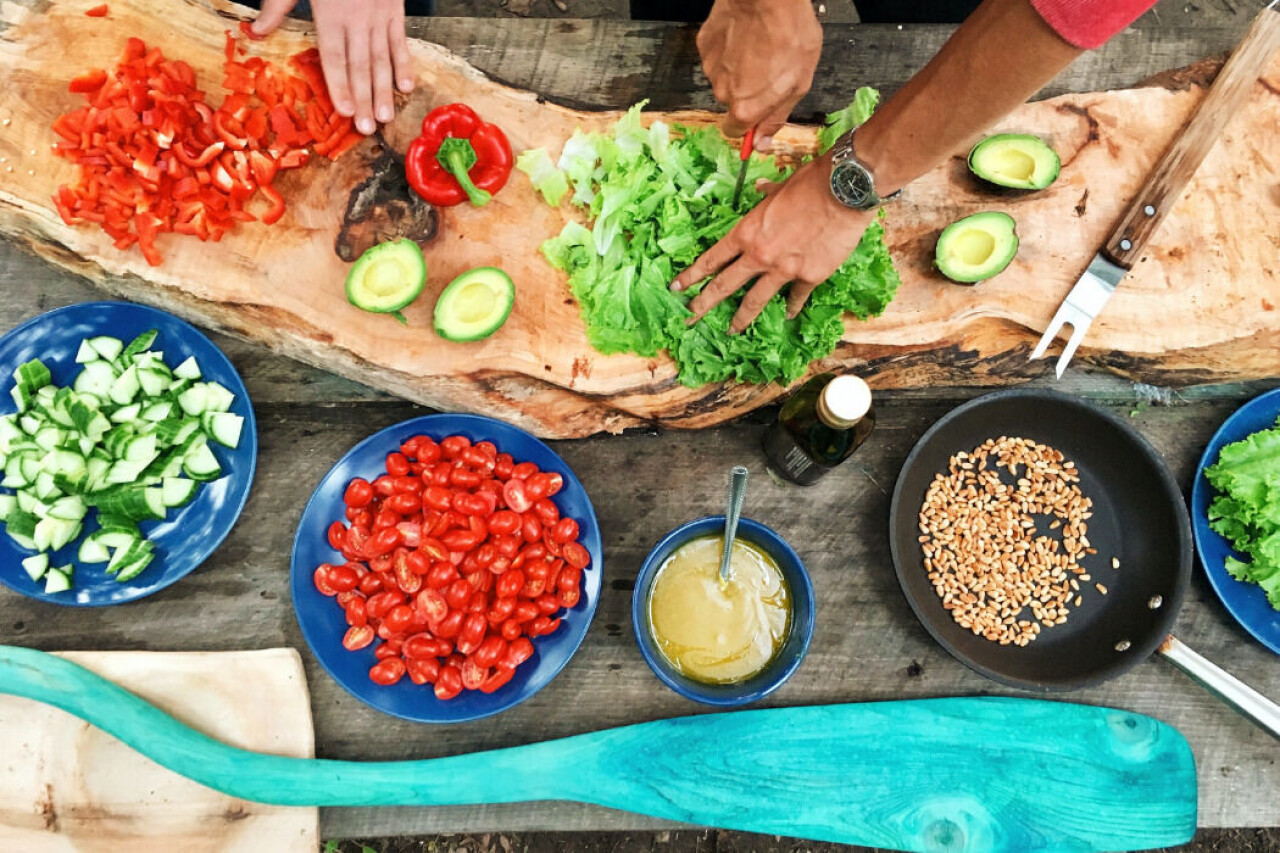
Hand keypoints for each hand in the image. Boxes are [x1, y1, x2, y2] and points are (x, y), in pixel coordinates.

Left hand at [253, 0, 414, 135]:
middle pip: (360, 65)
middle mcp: (356, 19)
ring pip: (381, 59)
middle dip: (363, 98)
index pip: (334, 56)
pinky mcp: (395, 11)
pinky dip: (404, 64)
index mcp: (329, 13)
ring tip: (384, 117)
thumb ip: (278, 5)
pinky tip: (405, 87)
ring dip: (384, 90)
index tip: (343, 110)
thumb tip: (256, 30)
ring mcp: (379, 16)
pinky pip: (400, 42)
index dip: (339, 84)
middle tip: (366, 128)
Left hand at [671, 154, 873, 333]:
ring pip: (755, 301)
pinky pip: (796, 297)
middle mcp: (759, 255)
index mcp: (747, 233)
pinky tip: (787, 314)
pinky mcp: (809, 277)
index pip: (712, 259)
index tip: (677, 287)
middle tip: (690, 318)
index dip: (692, 275)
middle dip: (704, 304)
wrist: (844, 191)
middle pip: (724, 286)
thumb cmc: (810, 182)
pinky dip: (792, 307)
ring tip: (731, 330)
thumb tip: (759, 190)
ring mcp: (783, 270)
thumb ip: (766, 195)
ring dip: (741, 318)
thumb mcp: (780, 187)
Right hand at [697, 0, 821, 150]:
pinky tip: (746, 36)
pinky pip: (717, 55)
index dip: (748, 123)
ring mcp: (711, 67)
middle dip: (747, 91)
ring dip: (739, 69)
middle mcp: (722, 92)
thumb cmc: (789, 34)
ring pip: (724, 77)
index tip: (758, 114)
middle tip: (769, 70)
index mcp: (745, 108)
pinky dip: (730, 49)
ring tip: (760, 48)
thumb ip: (777, 117)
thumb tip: (762, 142)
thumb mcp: (798, 84)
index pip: (735, 131)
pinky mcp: (705, 44)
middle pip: (732, 102)